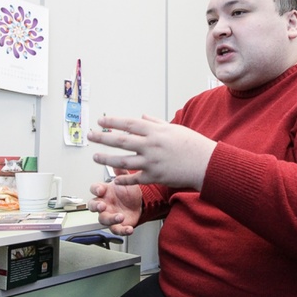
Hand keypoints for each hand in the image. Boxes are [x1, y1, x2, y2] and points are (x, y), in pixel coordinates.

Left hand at [87, 114, 215, 189]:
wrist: (206, 163)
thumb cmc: (192, 144)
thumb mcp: (174, 128)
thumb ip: (156, 123)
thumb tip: (142, 117)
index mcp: (155, 131)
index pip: (128, 124)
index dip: (112, 122)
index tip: (101, 121)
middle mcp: (151, 145)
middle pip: (121, 141)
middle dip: (103, 138)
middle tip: (90, 136)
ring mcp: (152, 162)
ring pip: (123, 161)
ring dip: (107, 159)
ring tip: (95, 157)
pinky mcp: (155, 176)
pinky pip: (135, 179)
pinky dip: (124, 180)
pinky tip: (114, 179)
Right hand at [88, 168, 142, 235]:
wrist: (140, 204)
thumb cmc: (128, 193)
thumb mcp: (126, 181)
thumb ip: (121, 172)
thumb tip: (117, 162)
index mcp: (105, 192)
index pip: (94, 189)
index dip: (95, 190)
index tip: (101, 189)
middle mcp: (104, 204)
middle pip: (93, 206)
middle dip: (96, 207)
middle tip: (103, 206)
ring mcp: (109, 215)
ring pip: (103, 219)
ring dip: (110, 219)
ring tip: (120, 217)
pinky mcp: (117, 225)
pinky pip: (116, 230)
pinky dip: (122, 230)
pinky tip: (128, 229)